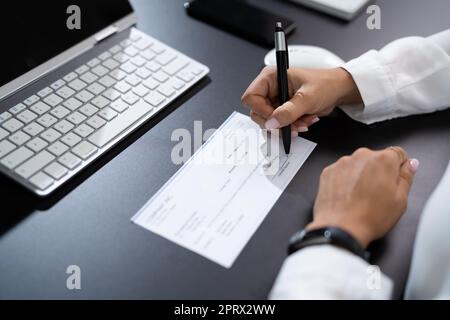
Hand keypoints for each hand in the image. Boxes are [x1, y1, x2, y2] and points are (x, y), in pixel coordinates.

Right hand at [241, 67, 361, 133]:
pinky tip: (303, 122)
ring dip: (286, 127)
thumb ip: (288, 111)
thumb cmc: (325, 84)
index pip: (251, 97)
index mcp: (271, 77)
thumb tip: (272, 122)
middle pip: (257, 113)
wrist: (338, 91)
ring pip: (269, 122)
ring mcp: (275, 100)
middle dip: (277, 122)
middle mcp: (270, 88)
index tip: (275, 118)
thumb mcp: (307, 98)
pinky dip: (291, 127)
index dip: (261, 110)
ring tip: (302, 122)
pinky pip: (278, 125)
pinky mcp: (281, 110)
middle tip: (292, 125)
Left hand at [307, 147, 419, 247]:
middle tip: (378, 194)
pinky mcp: (328, 171)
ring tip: (360, 198)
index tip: (395, 178)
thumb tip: (411, 164)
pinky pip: (342, 172)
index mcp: (383, 160)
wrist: (340, 228)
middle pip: (376, 158)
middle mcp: (361, 156)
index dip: (399, 166)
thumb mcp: (400, 200)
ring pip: (357, 165)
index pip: (398, 153)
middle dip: (378, 172)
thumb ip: (407, 177)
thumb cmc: (370, 217)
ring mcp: (342, 163)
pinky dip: (345, 180)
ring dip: (360, 176)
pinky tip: (347, 197)